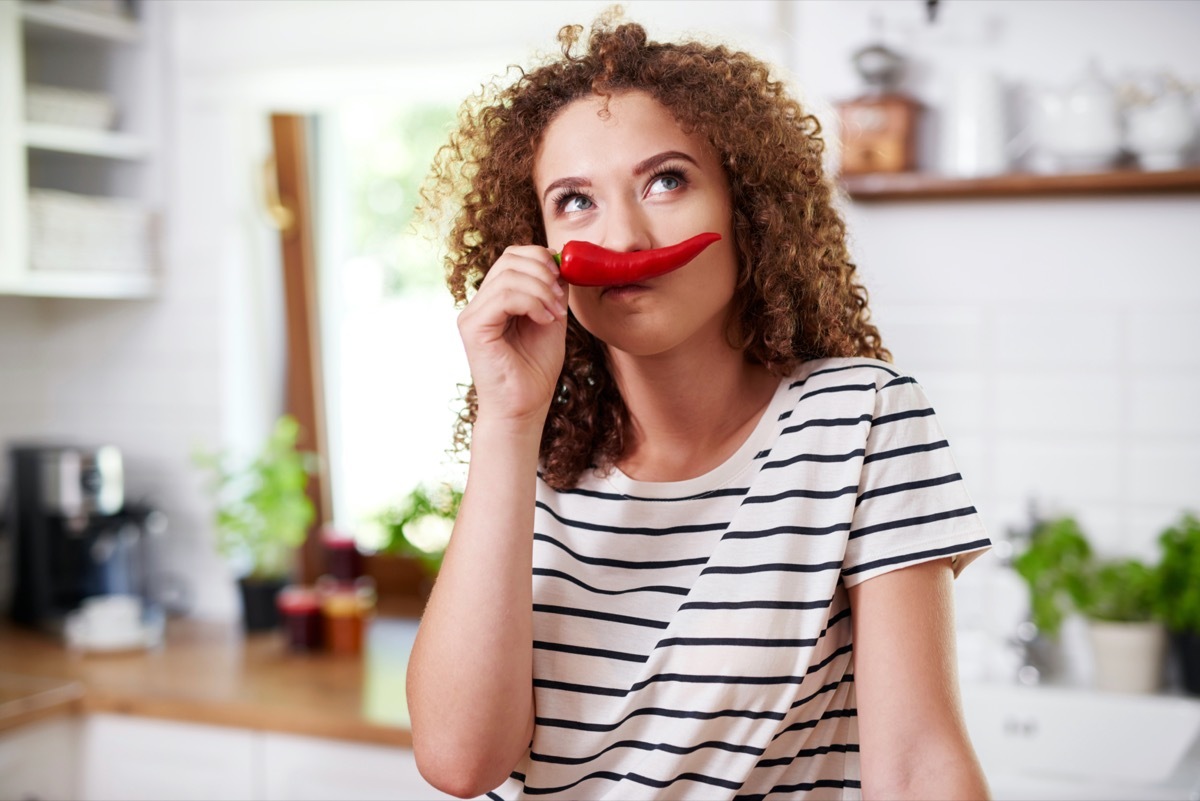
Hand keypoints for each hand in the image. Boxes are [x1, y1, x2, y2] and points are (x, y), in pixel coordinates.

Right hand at [456, 245, 568, 424]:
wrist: (524, 408)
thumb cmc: (535, 371)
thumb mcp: (551, 320)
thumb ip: (552, 292)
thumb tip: (560, 262)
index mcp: (497, 299)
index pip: (512, 257)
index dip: (540, 257)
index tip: (562, 279)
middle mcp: (480, 303)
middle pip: (509, 259)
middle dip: (543, 271)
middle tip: (560, 299)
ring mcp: (473, 314)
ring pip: (508, 276)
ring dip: (541, 290)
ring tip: (555, 314)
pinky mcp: (473, 327)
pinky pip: (503, 297)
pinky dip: (531, 302)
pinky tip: (544, 320)